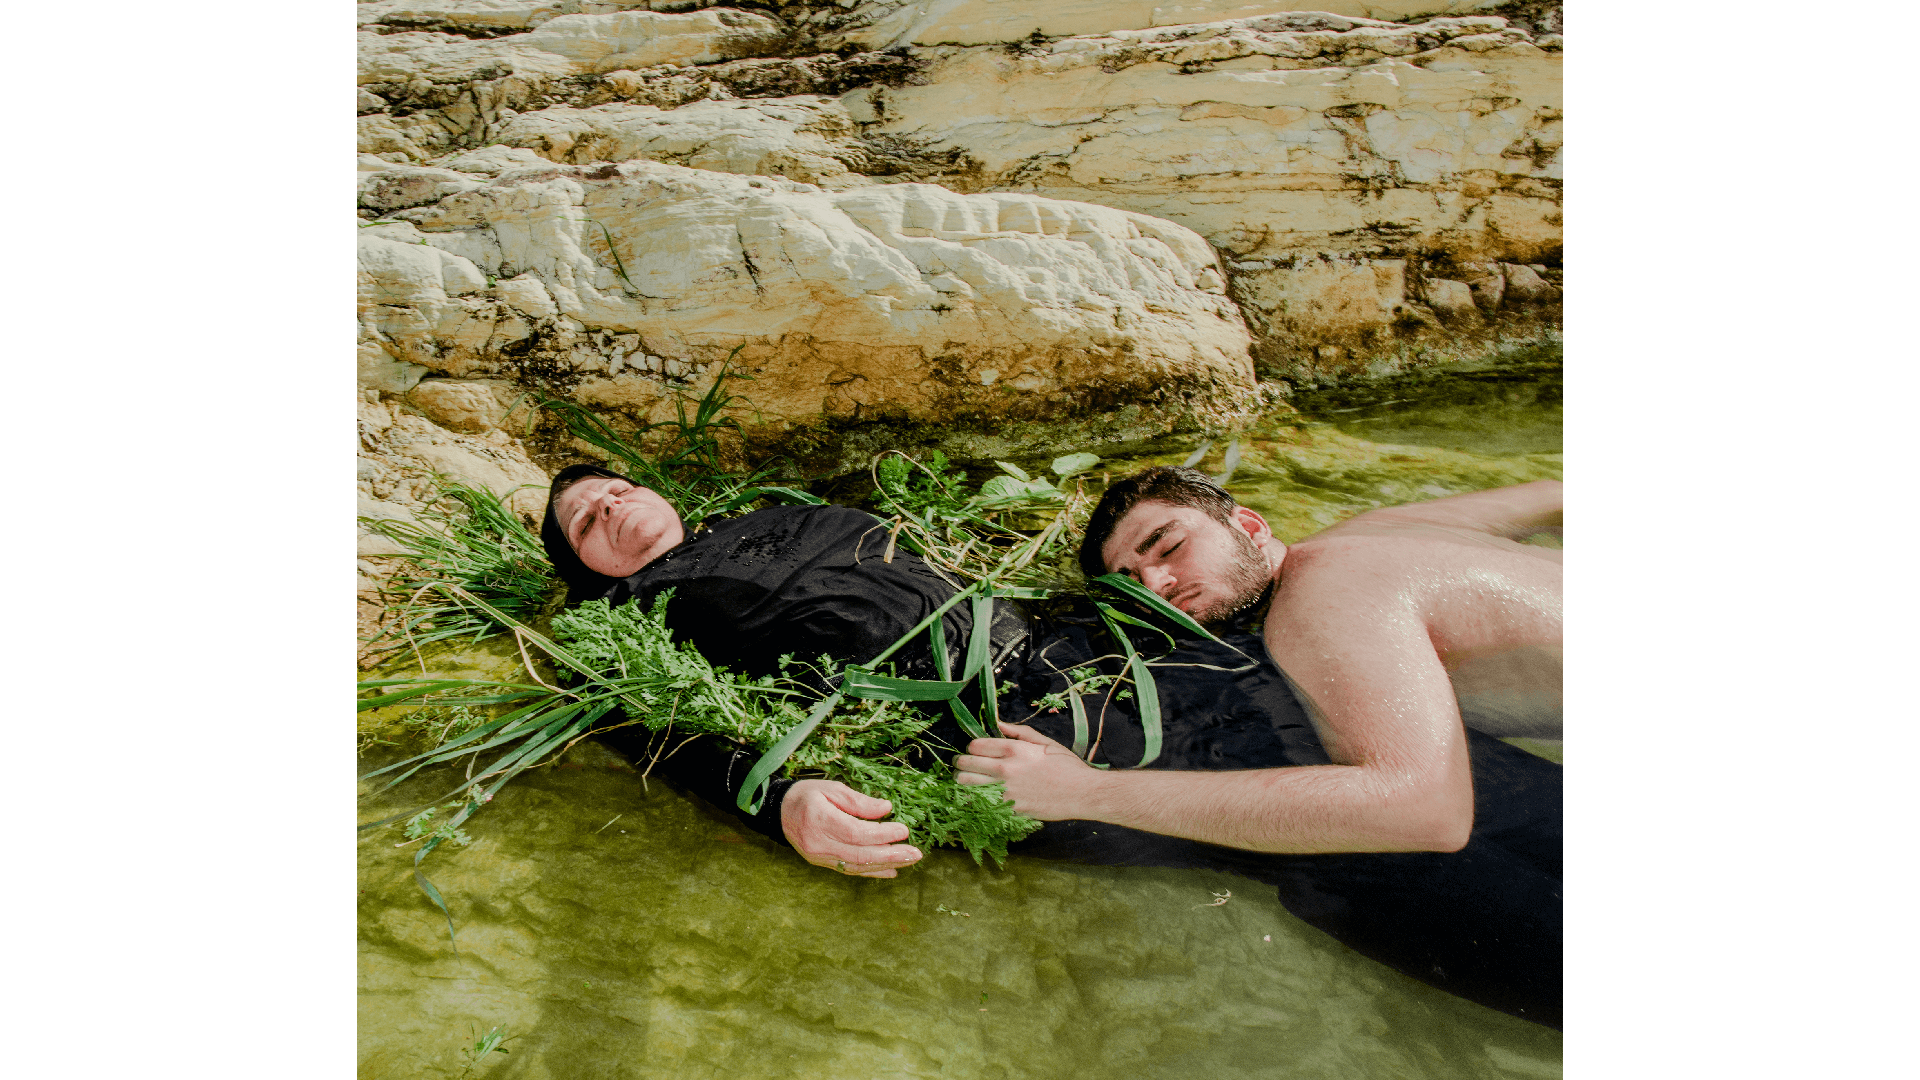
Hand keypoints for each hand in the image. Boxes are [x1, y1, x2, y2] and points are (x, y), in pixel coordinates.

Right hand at [781, 779, 922, 877]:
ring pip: (857, 866)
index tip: (903, 830)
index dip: (882, 834)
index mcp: (819, 819)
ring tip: (909, 860)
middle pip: (859, 854)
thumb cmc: (807, 795)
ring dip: (886, 864)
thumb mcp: (832, 789)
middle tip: (915, 853)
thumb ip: (859, 801)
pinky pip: (850, 870)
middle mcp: (818, 843)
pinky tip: (891, 871)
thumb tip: (886, 809)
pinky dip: (872, 872)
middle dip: (891, 855)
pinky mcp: (822, 863)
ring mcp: (819, 857)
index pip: (855, 832)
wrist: (780, 812)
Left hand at [953, 723, 1102, 820]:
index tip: (973, 750)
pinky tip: (983, 797)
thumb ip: (1019, 732)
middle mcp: (1006, 770)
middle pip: (967, 765)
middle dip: (960, 763)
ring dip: (963, 782)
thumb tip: (999, 724)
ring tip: (964, 780)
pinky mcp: (1011, 809)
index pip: (975, 746)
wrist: (1082, 793)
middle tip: (960, 765)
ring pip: (969, 786)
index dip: (971, 747)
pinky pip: (986, 803)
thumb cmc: (1066, 765)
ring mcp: (1007, 792)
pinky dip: (981, 800)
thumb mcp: (1045, 742)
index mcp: (1014, 750)